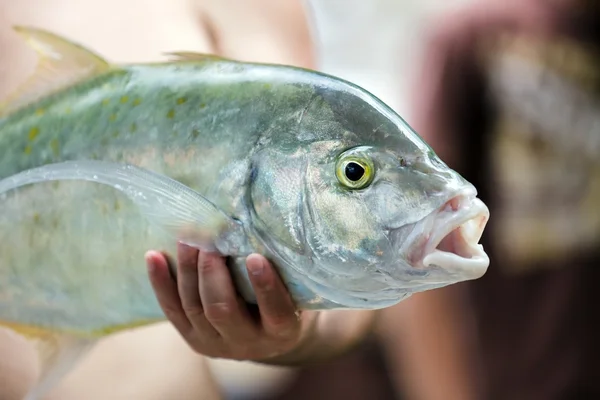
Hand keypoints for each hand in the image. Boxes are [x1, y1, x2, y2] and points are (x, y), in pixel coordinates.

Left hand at [145, 243, 318, 360]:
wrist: (271, 337)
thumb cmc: (290, 299)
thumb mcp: (298, 290)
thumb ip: (287, 269)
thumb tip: (269, 225)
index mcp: (282, 331)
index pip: (275, 311)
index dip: (265, 286)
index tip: (256, 257)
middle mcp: (248, 343)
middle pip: (222, 309)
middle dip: (212, 272)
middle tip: (210, 239)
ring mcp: (216, 345)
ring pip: (194, 307)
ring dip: (187, 269)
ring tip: (187, 238)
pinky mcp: (193, 340)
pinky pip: (172, 310)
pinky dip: (161, 282)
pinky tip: (153, 255)